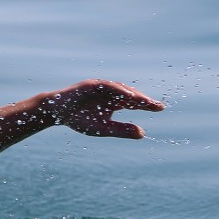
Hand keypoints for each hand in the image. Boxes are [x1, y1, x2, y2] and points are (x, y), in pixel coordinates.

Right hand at [43, 79, 165, 138]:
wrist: (57, 113)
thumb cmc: (79, 120)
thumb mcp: (103, 128)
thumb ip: (122, 130)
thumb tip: (142, 133)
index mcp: (114, 103)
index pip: (134, 103)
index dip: (147, 105)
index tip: (161, 108)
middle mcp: (110, 93)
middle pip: (131, 95)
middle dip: (144, 100)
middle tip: (158, 106)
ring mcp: (101, 87)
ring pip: (121, 89)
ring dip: (134, 95)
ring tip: (146, 102)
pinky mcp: (92, 84)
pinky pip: (108, 86)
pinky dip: (119, 90)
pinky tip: (129, 96)